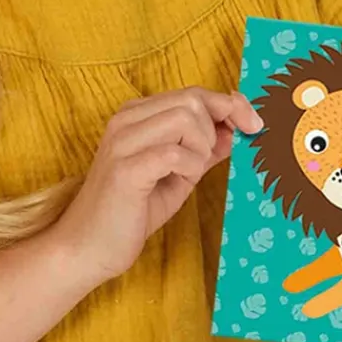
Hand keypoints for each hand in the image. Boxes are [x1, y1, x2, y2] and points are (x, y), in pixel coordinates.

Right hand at [54, 87, 262, 286]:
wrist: (88, 248)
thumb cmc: (132, 211)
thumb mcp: (179, 174)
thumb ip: (205, 149)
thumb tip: (237, 128)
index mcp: (136, 115)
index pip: (192, 93)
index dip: (229, 105)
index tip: (253, 124)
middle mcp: (126, 120)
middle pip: (192, 99)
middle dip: (217, 127)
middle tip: (210, 158)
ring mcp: (123, 142)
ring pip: (185, 118)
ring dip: (201, 147)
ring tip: (187, 172)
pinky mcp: (125, 168)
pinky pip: (174, 152)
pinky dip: (189, 166)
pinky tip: (178, 180)